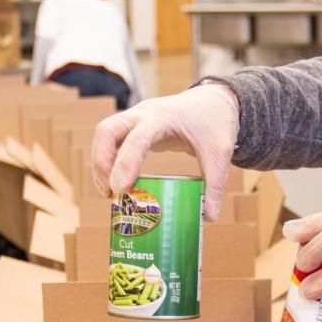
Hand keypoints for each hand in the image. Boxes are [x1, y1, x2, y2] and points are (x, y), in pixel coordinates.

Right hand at [92, 84, 239, 220]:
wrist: (212, 102)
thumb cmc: (214, 124)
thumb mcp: (220, 153)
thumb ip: (214, 184)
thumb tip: (208, 218)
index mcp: (164, 117)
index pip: (137, 137)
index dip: (125, 162)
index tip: (121, 189)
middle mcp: (143, 114)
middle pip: (106, 130)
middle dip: (101, 162)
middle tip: (110, 192)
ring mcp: (134, 118)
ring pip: (103, 135)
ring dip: (100, 164)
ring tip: (108, 193)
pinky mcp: (132, 127)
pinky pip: (109, 141)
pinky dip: (106, 162)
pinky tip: (112, 185)